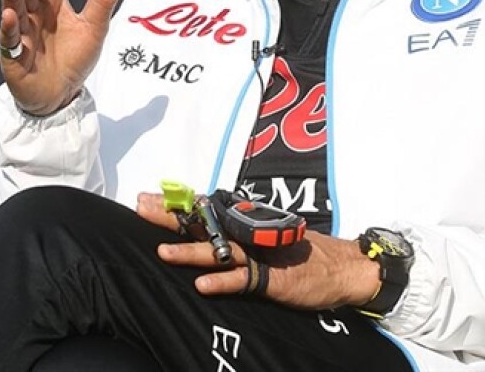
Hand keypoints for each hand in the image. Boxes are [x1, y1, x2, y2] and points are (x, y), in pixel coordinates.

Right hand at [0, 0, 127, 115]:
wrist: (62, 97)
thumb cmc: (75, 59)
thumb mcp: (94, 29)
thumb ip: (103, 1)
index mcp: (50, 4)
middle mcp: (32, 14)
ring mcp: (20, 34)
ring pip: (14, 9)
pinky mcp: (13, 57)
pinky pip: (10, 40)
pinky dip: (10, 28)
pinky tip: (10, 15)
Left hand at [136, 193, 381, 309]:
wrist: (343, 267)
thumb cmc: (302, 253)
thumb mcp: (267, 241)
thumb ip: (240, 236)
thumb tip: (208, 233)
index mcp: (245, 226)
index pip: (204, 212)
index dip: (175, 205)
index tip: (146, 197)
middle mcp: (249, 235)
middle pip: (204, 224)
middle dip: (172, 217)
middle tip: (142, 207)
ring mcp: (261, 256)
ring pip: (220, 252)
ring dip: (191, 252)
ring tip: (162, 252)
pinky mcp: (273, 278)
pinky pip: (244, 281)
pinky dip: (224, 283)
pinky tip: (202, 286)